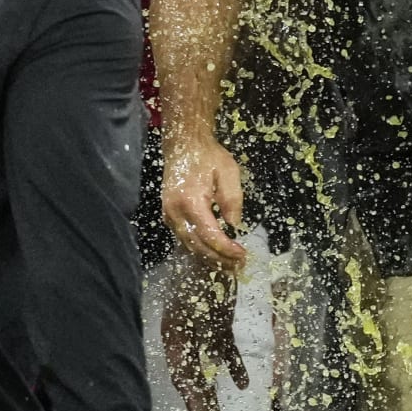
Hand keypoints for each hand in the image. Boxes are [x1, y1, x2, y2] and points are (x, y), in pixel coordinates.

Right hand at [160, 253, 248, 410]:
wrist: (205, 243)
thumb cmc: (196, 267)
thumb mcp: (192, 302)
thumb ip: (191, 333)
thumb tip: (196, 370)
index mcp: (173, 333)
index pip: (182, 373)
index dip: (192, 398)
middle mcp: (183, 335)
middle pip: (191, 376)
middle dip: (199, 404)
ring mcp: (200, 330)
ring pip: (206, 368)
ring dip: (211, 392)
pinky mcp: (216, 324)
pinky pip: (224, 350)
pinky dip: (233, 365)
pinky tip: (243, 383)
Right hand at [162, 130, 248, 269]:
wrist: (183, 144)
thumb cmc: (208, 156)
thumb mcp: (228, 171)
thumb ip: (232, 199)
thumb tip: (235, 225)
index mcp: (190, 201)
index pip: (209, 235)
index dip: (226, 249)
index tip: (242, 255)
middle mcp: (175, 212)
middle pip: (197, 245)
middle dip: (219, 259)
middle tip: (238, 266)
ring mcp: (169, 215)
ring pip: (189, 246)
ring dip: (209, 258)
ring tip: (229, 265)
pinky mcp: (169, 216)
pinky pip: (184, 238)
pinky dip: (200, 249)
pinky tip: (214, 254)